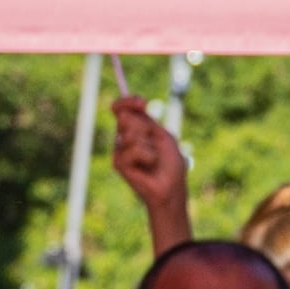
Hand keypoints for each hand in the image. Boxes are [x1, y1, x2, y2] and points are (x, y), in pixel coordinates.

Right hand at [106, 93, 190, 236]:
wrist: (171, 187)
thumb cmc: (170, 163)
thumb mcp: (163, 135)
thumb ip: (147, 121)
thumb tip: (135, 106)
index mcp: (134, 128)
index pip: (121, 108)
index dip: (128, 101)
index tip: (142, 103)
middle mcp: (124, 137)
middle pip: (124, 117)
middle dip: (144, 127)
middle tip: (153, 141)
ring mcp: (119, 150)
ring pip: (129, 133)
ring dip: (148, 144)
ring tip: (153, 158)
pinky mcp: (118, 162)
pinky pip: (132, 149)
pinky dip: (147, 156)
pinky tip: (149, 165)